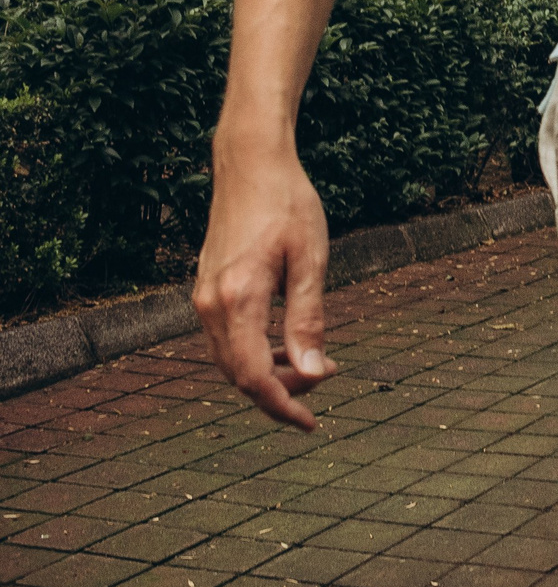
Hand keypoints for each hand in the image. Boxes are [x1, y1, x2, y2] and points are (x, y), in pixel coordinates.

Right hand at [191, 137, 336, 429]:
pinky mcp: (206, 290)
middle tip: (326, 382)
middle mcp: (210, 305)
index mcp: (237, 301)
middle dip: (280, 392)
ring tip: (315, 364)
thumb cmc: (288, 204)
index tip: (312, 423)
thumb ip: (309, 319)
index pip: (254, 377)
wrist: (250, 163)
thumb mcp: (310, 259)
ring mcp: (203, 298)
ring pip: (230, 360)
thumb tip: (316, 374)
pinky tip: (288, 345)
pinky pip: (226, 339)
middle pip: (239, 375)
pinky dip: (255, 353)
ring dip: (268, 374)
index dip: (282, 405)